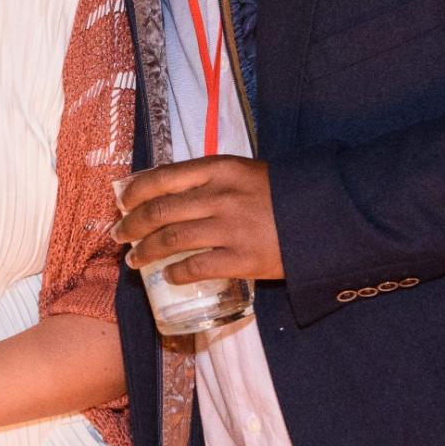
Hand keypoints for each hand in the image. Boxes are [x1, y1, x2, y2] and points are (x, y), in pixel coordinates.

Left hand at [112, 156, 282, 281]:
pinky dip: (175, 273)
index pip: (163, 177)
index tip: (122, 202)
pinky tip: (167, 277)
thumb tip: (169, 193)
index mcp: (220, 168)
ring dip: (145, 251)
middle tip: (119, 235)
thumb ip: (210, 180)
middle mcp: (220, 195)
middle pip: (160, 210)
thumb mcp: (245, 173)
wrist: (325, 216)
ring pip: (171, 239)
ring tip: (134, 260)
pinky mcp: (243, 259)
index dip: (135, 191)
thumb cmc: (283, 193)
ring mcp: (231, 228)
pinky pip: (196, 267)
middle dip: (132, 225)